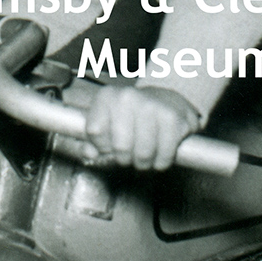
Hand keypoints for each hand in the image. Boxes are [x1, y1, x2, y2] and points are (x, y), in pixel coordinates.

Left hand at [84, 85, 200, 170]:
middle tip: (131, 156)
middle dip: (126, 160)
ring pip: (143, 155)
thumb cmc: (133, 117)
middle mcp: (128, 97)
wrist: (167, 101)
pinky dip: (161, 162)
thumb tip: (89, 154)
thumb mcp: (108, 122)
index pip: (95, 132)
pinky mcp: (172, 118)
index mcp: (107, 96)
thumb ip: (92, 141)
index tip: (110, 145)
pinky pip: (164, 156)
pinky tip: (160, 154)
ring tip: (145, 157)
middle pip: (121, 148)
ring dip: (144, 164)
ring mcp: (152, 106)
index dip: (103, 146)